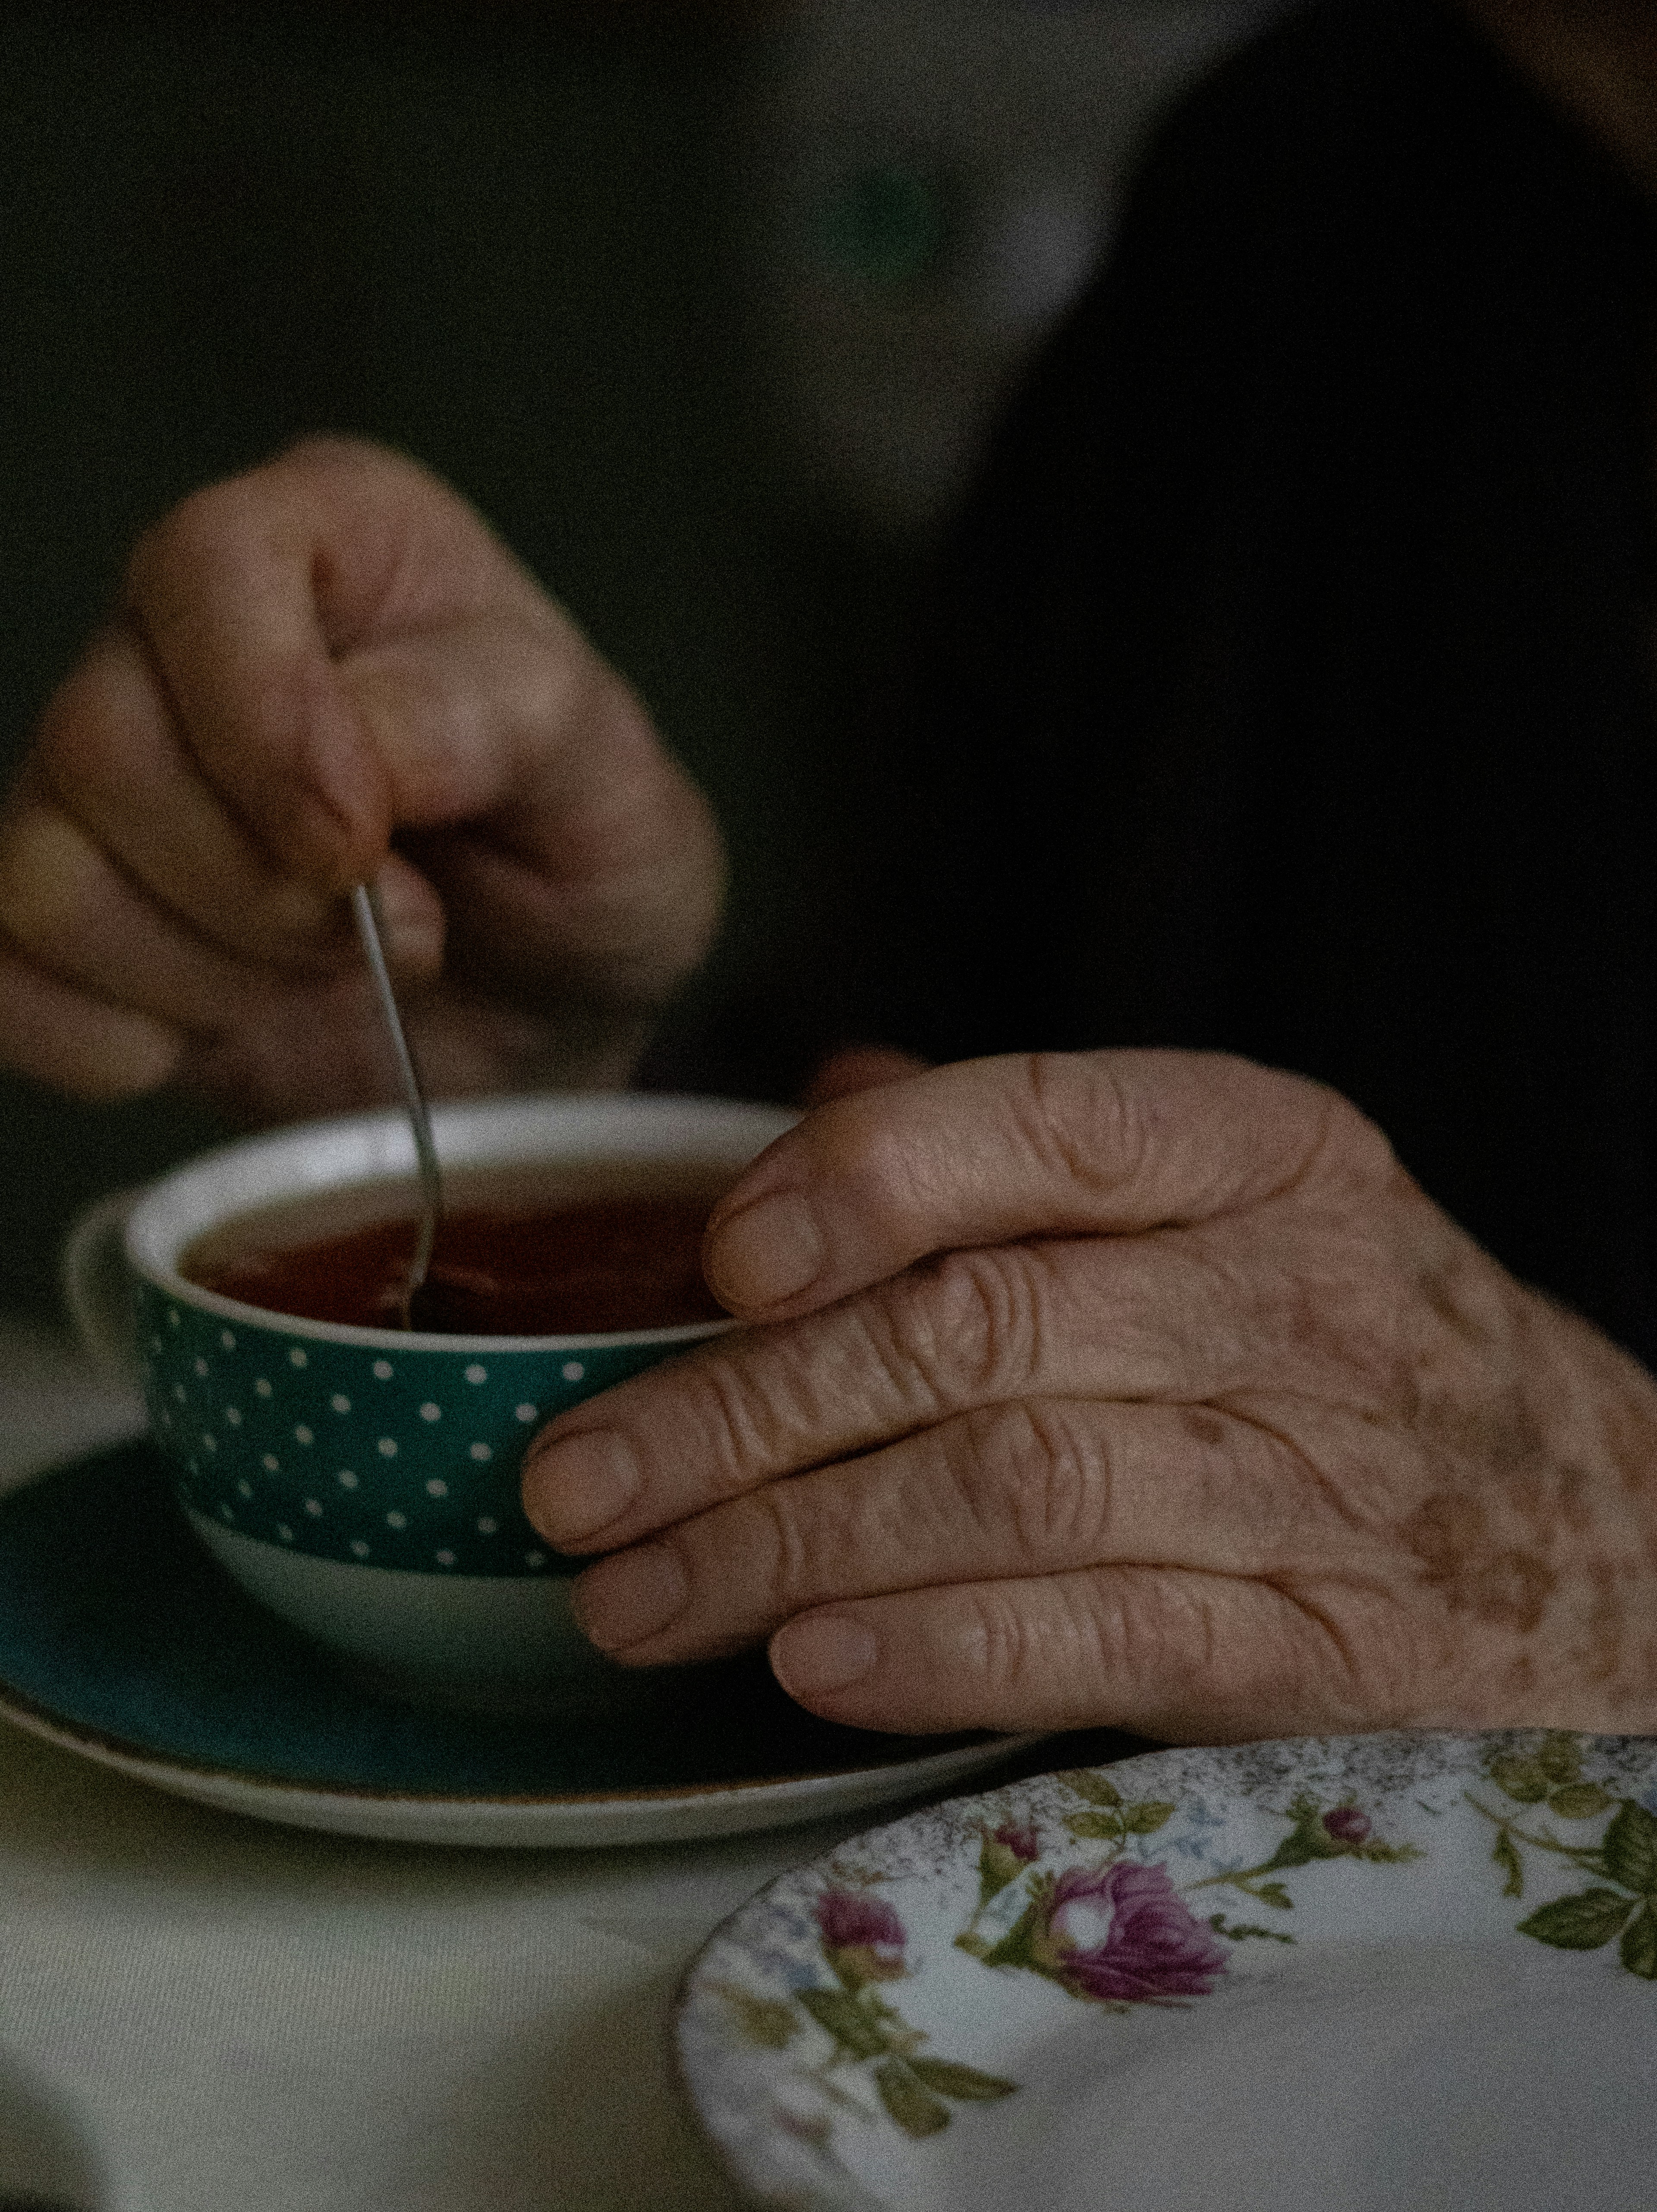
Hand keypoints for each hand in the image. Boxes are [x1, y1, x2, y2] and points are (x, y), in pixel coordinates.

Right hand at [0, 438, 722, 1118]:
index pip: (204, 567)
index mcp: (328, 540)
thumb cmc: (590, 859)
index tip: (359, 847)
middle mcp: (188, 637)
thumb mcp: (620, 779)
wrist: (563, 1010)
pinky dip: (126, 1040)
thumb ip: (502, 723)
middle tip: (398, 930)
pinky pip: (6, 982)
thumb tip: (361, 749)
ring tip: (326, 973)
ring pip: (43, 872)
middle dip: (258, 886)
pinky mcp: (71, 918)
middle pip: (99, 739)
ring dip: (207, 971)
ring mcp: (110, 779)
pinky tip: (237, 1024)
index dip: (263, 723)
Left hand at [521, 1049, 1656, 1739]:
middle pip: (978, 1331)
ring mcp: (1317, 1480)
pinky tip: (802, 1659)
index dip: (865, 1181)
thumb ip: (1034, 1153)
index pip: (1044, 1123)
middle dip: (746, 1410)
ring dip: (791, 1545)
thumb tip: (827, 1096)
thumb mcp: (1241, 1203)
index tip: (717, 1255)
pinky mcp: (1326, 1651)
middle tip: (577, 1479)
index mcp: (1257, 1154)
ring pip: (1011, 1490)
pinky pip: (1111, 1639)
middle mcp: (1291, 1299)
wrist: (1613, 1534)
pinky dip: (942, 1648)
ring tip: (630, 1595)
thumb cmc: (1360, 1349)